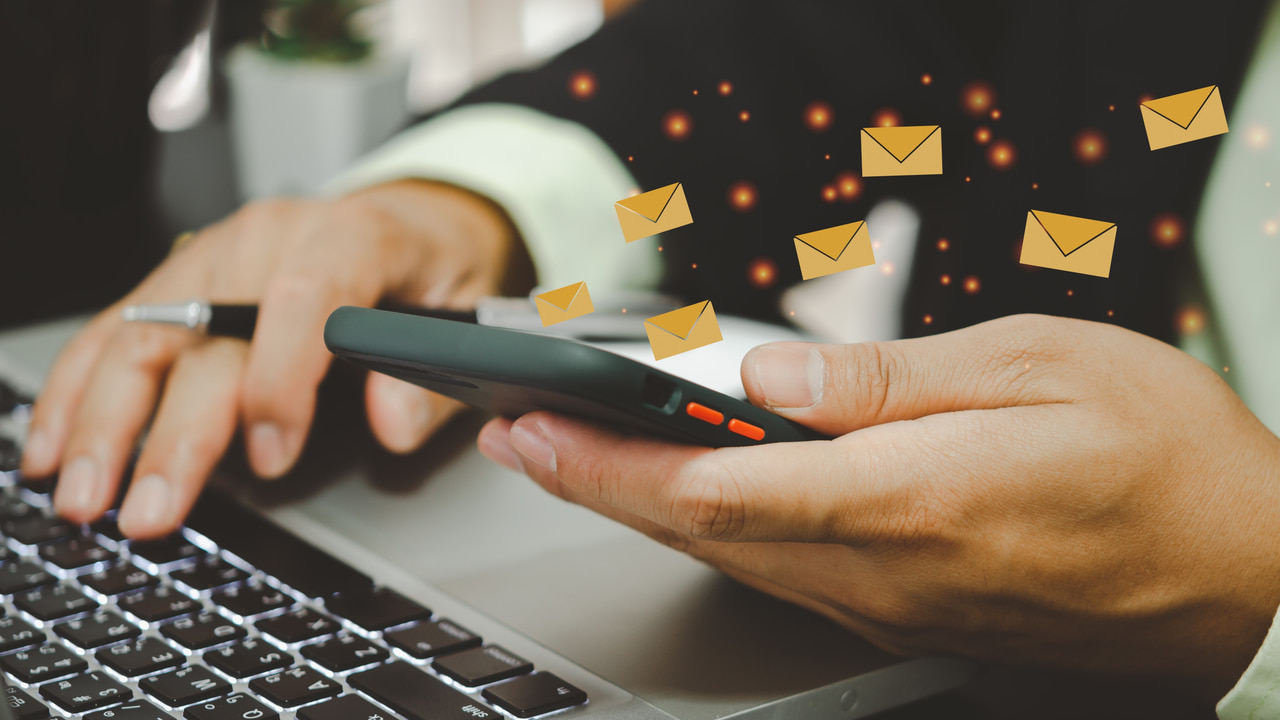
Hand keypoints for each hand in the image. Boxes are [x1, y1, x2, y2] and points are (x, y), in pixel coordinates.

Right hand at [23, 180, 531, 537]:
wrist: (410, 215)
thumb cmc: (434, 263)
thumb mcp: (467, 306)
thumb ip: (433, 370)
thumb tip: (393, 423)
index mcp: (350, 236)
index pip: (303, 298)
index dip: (281, 378)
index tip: (272, 455)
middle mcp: (271, 239)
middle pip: (205, 331)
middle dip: (171, 431)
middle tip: (148, 509)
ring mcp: (219, 255)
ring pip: (144, 333)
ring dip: (105, 421)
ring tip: (83, 494)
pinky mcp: (186, 279)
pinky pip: (120, 329)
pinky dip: (82, 390)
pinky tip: (55, 443)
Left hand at [477, 314, 1279, 693]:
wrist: (1244, 572)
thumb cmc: (1160, 454)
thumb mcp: (1040, 365)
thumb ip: (894, 379)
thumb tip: (770, 383)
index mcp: (911, 495)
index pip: (717, 488)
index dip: (609, 459)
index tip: (536, 423)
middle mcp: (884, 567)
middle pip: (699, 532)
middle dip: (591, 482)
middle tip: (514, 438)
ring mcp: (889, 601)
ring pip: (728, 558)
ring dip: (635, 506)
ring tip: (568, 457)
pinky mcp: (903, 609)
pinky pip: (779, 573)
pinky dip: (706, 531)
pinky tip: (677, 499)